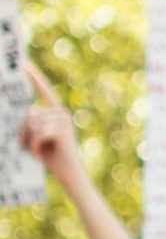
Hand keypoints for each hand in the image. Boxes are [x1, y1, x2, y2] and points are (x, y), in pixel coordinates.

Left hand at [21, 62, 82, 185]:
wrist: (70, 175)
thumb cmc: (52, 158)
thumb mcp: (37, 138)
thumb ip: (31, 125)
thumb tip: (23, 117)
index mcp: (56, 112)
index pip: (44, 91)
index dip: (34, 76)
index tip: (23, 63)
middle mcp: (61, 113)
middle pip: (30, 113)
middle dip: (22, 132)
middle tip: (26, 148)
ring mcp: (63, 121)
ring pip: (32, 124)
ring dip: (28, 141)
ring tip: (35, 153)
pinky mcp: (62, 131)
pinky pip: (38, 133)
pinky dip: (33, 147)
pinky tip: (39, 156)